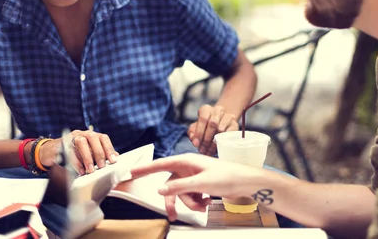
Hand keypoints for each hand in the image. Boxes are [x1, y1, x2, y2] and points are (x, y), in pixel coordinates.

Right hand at [40, 130, 118, 174]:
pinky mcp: (61, 144)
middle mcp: (82, 134)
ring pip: (81, 142)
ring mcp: (71, 137)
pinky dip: (75, 162)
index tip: (113, 160)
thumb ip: (100, 154)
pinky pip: (69, 151)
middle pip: (93, 138)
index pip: (103, 138)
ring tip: (90, 170)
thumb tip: (116, 157)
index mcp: (91, 136)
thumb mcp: (88, 153)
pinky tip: (80, 171)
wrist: (52, 151)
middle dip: (99, 152)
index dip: (109, 148)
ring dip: (87, 157)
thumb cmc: (73, 152)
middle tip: (102, 166)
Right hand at [131, 153, 254, 220]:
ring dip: (190, 202)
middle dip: (175, 201)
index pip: (160, 164)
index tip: (131, 172)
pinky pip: (191, 195)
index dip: (145, 169)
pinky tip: (207, 202)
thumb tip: (160, 190)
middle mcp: (188, 167)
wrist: (245, 182)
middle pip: (171, 186)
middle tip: (172, 216)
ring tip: (204, 204)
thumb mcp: (200, 183)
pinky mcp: (200, 184)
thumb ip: (179, 187)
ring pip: (182, 193)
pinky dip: (197, 202)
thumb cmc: (226, 176)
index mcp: (186, 161)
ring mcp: (194, 176)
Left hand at [188, 104, 238, 154]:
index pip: (203, 118)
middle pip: (213, 123)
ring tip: (209, 151)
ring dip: (214, 142)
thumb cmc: (205, 126)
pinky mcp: (235, 124)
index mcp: (206, 109)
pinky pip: (229, 133)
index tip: (196, 144)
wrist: (220, 122)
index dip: (199, 132)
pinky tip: (217, 148)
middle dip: (206, 139)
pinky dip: (223, 142)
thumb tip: (194, 140)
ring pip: (221, 129)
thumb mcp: (196, 128)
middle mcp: (218, 110)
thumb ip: (192, 133)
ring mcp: (228, 116)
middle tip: (202, 149)